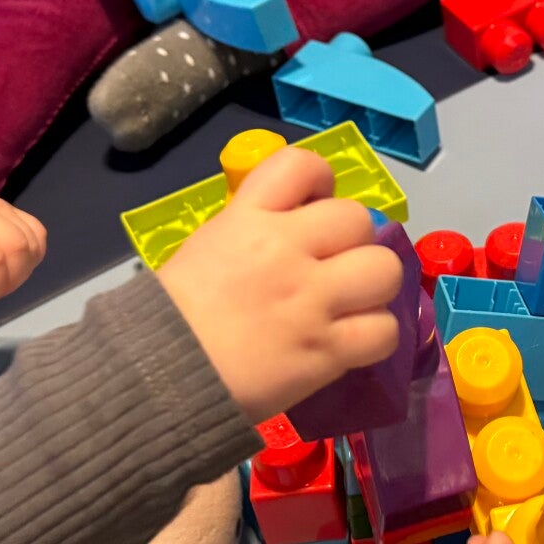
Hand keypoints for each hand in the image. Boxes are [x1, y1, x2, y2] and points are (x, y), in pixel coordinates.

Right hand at [156, 148, 403, 420]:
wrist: (159, 378)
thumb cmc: (173, 316)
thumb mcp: (208, 247)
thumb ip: (254, 229)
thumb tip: (298, 229)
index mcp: (249, 218)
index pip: (303, 165)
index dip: (320, 180)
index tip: (314, 206)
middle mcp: (287, 250)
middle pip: (357, 218)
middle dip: (351, 241)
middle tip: (333, 266)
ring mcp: (312, 301)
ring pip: (384, 269)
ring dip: (373, 285)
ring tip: (352, 303)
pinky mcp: (327, 350)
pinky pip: (384, 330)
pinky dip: (375, 335)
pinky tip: (352, 341)